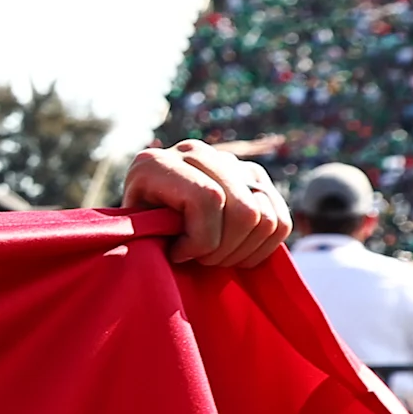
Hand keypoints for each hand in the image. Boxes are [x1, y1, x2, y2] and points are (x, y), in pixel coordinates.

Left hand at [120, 139, 288, 268]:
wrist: (147, 215)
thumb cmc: (136, 231)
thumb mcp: (132, 231)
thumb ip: (149, 232)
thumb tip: (175, 247)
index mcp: (157, 163)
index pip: (206, 199)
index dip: (199, 240)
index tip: (178, 256)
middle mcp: (195, 152)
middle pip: (243, 211)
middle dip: (223, 250)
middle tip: (201, 261)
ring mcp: (229, 161)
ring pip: (265, 218)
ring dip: (242, 251)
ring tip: (214, 257)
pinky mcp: (255, 176)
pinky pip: (281, 221)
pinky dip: (263, 248)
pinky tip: (235, 253)